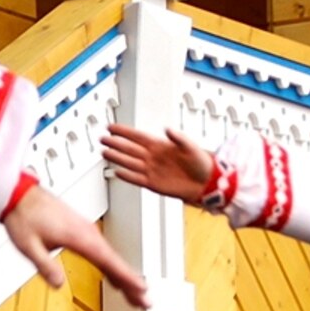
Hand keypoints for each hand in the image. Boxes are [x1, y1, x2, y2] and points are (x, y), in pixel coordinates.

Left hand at [4, 181, 148, 309]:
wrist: (19, 194)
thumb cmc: (23, 215)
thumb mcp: (28, 245)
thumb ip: (44, 265)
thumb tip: (58, 284)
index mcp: (78, 236)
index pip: (108, 260)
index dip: (126, 277)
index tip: (141, 289)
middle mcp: (87, 232)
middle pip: (115, 261)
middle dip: (132, 282)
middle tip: (145, 301)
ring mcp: (86, 231)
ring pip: (111, 257)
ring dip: (124, 276)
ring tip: (137, 295)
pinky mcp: (82, 231)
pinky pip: (103, 252)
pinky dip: (112, 266)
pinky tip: (115, 278)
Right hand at [101, 125, 218, 204]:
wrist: (206, 183)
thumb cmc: (201, 163)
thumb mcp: (191, 147)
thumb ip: (178, 138)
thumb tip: (167, 129)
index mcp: (160, 145)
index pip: (137, 136)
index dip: (124, 132)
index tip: (112, 127)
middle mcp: (153, 157)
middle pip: (129, 149)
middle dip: (115, 143)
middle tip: (103, 138)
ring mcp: (152, 170)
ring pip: (130, 162)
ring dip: (117, 158)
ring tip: (104, 152)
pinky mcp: (153, 183)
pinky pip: (136, 178)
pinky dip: (127, 175)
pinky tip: (117, 172)